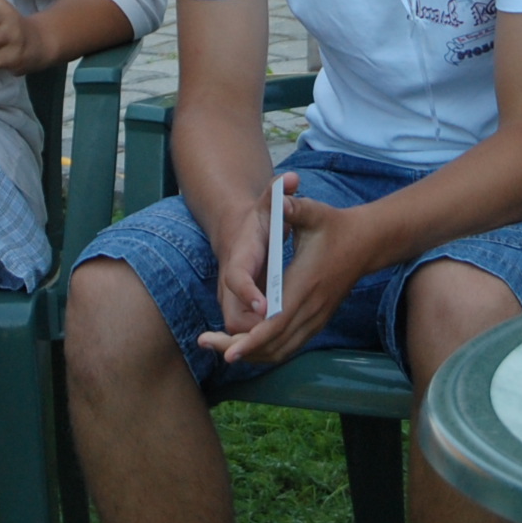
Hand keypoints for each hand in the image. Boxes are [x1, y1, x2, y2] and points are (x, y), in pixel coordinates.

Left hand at [199, 182, 369, 367]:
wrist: (365, 242)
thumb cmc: (334, 226)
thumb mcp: (314, 212)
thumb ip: (294, 206)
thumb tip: (280, 199)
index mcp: (304, 286)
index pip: (275, 324)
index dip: (250, 341)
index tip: (227, 353)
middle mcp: (311, 308)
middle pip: (272, 344)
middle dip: (239, 350)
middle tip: (208, 345)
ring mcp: (316, 318)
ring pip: (280, 351)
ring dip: (251, 353)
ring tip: (222, 348)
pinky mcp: (318, 321)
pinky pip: (290, 346)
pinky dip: (267, 350)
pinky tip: (247, 346)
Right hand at [201, 175, 283, 342]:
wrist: (237, 230)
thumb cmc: (257, 218)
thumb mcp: (268, 203)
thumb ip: (279, 192)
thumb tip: (291, 178)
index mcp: (239, 257)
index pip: (237, 277)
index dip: (248, 292)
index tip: (264, 304)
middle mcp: (230, 282)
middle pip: (233, 315)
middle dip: (252, 330)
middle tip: (280, 335)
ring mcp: (232, 298)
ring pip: (237, 330)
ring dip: (255, 341)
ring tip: (284, 344)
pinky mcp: (239, 309)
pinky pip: (244, 334)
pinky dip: (258, 343)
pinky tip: (282, 344)